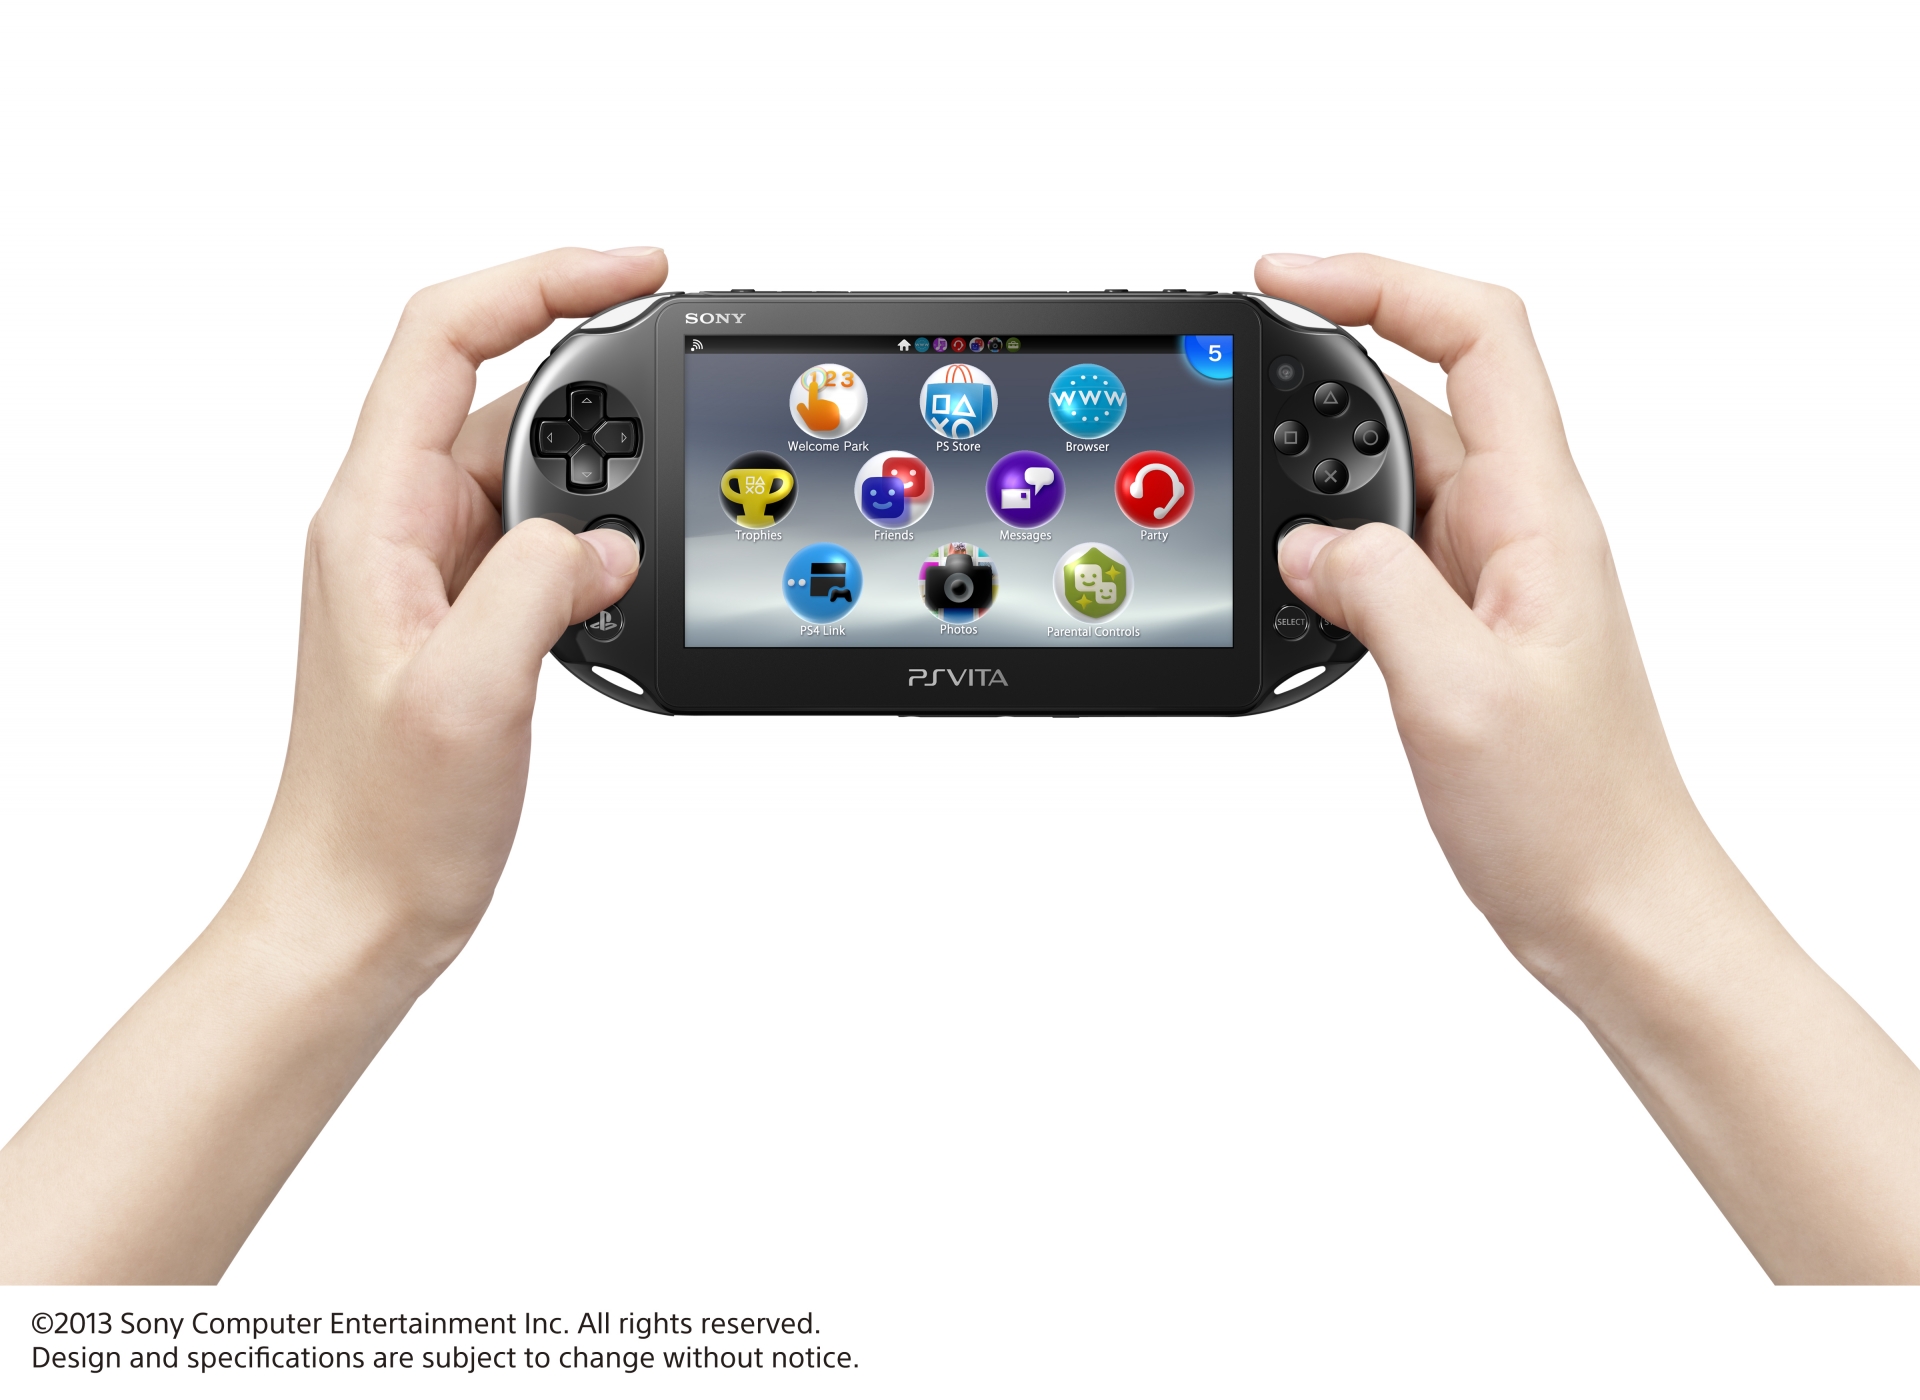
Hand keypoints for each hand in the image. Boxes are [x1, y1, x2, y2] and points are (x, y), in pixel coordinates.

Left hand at [0, 247, 666, 1281]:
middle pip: (497, 387)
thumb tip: (603, 539)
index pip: (446, 339)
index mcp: (373, 517)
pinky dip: (595, 534)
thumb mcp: (467, 694)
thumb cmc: (382, 819)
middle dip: (594, 366)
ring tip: (671, 480)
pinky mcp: (468, 617)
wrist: (360, 908)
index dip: (543, 282)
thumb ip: (535, 583)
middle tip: (682, 368)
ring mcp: (432, 571)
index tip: (635, 274)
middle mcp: (396, 526)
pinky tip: (633, 566)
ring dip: (602, 464)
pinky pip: (538, 537)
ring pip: (527, 466)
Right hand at [1262, 253, 1682, 962]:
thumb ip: (1377, 589)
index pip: (1476, 336)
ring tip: (1245, 496)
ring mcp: (1489, 576)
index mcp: (1540, 516)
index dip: (1379, 281)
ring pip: (1391, 473)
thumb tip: (1306, 542)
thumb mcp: (1459, 694)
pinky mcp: (1461, 625)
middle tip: (1234, 386)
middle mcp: (1519, 529)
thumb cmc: (1571, 813)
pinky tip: (1287, 576)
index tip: (1282, 279)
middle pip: (1418, 389)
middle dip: (1320, 372)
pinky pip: (1384, 548)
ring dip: (1316, 472)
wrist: (1613, 904)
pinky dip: (1325, 545)